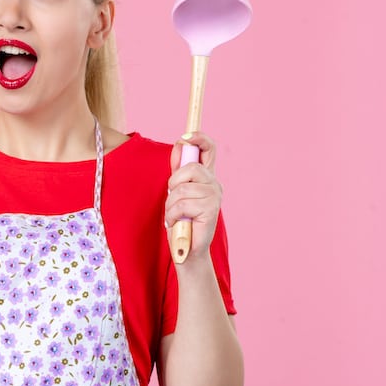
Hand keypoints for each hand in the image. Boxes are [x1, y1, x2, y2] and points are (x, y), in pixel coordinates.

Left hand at [165, 132, 222, 258]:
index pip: (209, 149)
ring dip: (171, 204)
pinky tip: (177, 222)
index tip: (186, 137)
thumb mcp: (176, 191)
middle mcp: (214, 184)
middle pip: (190, 168)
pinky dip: (173, 215)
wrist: (186, 248)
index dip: (199, 139)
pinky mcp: (211, 210)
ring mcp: (215, 196)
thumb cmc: (181, 219)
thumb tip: (180, 144)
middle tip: (173, 199)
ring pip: (182, 188)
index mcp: (206, 177)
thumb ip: (178, 170)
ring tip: (175, 215)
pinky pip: (182, 204)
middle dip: (174, 183)